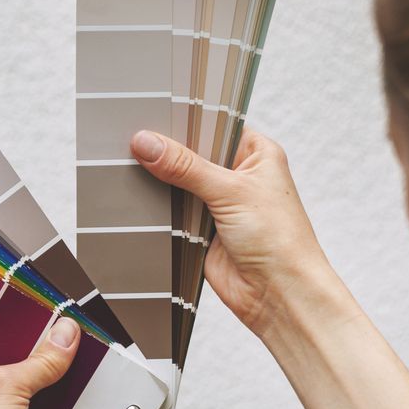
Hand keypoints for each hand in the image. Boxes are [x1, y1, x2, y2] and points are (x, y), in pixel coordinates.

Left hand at [0, 317, 80, 408]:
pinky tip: (87, 386)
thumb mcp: (6, 386)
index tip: (47, 309)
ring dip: (62, 374)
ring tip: (85, 352)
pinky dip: (71, 402)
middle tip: (72, 328)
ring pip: (41, 385)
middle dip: (46, 349)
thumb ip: (39, 360)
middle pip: (21, 359)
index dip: (19, 323)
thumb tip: (65, 333)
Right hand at [130, 129, 343, 341]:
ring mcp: (218, 204)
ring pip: (178, 184)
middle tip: (134, 141)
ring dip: (162, 184)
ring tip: (129, 166)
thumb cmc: (279, 239)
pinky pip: (172, 213)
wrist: (277, 294)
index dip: (185, 121)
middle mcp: (238, 176)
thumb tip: (148, 143)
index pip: (213, 126)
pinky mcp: (201, 231)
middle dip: (168, 154)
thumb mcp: (231, 191)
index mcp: (256, 153)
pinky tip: (139, 198)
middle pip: (192, 155)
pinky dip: (159, 210)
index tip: (152, 114)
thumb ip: (185, 166)